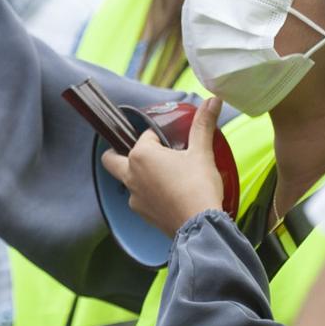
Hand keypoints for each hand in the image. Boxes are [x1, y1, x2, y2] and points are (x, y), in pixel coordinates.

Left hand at [100, 97, 227, 237]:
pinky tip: (168, 195)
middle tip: (142, 153)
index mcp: (141, 155)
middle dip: (118, 152)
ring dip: (139, 175)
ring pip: (127, 180)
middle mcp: (131, 174)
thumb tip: (213, 100)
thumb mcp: (202, 152)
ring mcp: (134, 196)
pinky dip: (148, 194)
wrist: (200, 225)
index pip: (146, 136)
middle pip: (112, 158)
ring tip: (163, 176)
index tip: (174, 142)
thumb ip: (203, 125)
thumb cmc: (198, 187)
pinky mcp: (142, 213)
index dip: (161, 137)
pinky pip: (139, 199)